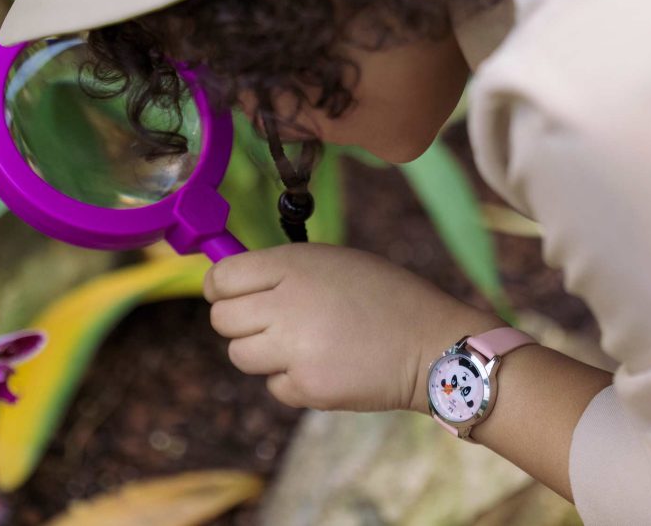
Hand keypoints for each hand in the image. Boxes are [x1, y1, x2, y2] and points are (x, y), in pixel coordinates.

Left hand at [203, 242, 499, 412]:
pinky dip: (289, 380)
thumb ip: (283, 270)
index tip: (226, 293)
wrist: (431, 343)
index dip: (219, 286)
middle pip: (222, 319)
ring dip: (260, 351)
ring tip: (298, 344)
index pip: (221, 278)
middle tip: (265, 321)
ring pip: (240, 355)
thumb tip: (233, 281)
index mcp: (293, 266)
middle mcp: (286, 305)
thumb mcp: (333, 261)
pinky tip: (322, 366)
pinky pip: (273, 385)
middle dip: (237, 320)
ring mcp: (295, 350)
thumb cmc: (385, 294)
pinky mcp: (307, 388)